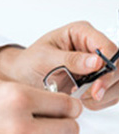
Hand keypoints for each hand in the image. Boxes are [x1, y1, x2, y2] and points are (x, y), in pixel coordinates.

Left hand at [0, 22, 118, 109]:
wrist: (24, 77)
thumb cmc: (31, 62)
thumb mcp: (45, 58)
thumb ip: (70, 59)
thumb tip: (96, 61)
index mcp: (80, 33)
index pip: (108, 48)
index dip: (109, 67)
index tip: (97, 85)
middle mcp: (92, 46)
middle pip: (118, 66)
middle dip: (107, 84)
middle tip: (89, 95)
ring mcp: (98, 64)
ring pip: (118, 82)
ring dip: (104, 95)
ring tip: (82, 97)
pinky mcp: (99, 80)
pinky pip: (112, 93)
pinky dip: (101, 101)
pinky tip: (84, 100)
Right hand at [0, 68, 81, 133]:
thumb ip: (20, 84)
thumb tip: (43, 93)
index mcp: (18, 98)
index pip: (66, 105)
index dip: (70, 104)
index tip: (68, 105)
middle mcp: (22, 127)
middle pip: (70, 130)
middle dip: (67, 122)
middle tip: (58, 118)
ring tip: (33, 129)